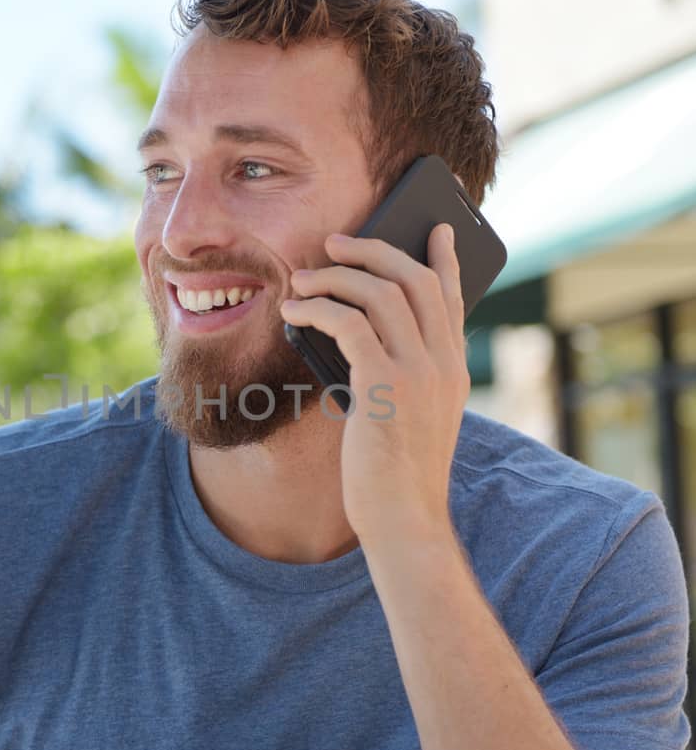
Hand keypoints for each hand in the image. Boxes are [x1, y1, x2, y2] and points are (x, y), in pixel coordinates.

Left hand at [280, 223, 468, 547]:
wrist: (404, 520)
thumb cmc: (395, 473)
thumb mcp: (409, 417)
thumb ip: (399, 375)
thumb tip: (356, 334)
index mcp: (454, 369)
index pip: (453, 298)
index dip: (442, 259)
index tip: (435, 229)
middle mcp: (444, 364)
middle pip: (415, 280)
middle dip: (373, 252)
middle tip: (334, 244)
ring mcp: (420, 373)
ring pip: (381, 293)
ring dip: (335, 277)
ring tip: (301, 278)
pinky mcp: (386, 387)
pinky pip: (350, 325)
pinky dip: (319, 309)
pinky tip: (295, 311)